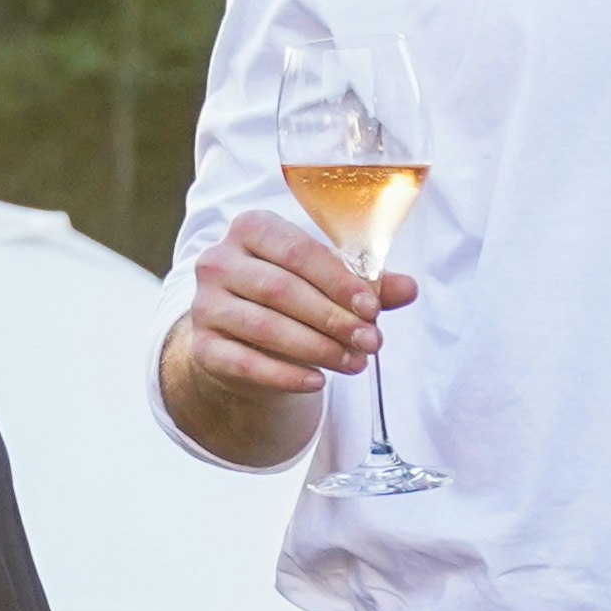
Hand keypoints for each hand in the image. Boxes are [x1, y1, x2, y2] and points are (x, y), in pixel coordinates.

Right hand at [176, 211, 411, 403]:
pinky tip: (317, 381)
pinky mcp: (202, 346)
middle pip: (281, 290)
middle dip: (333, 319)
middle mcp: (218, 261)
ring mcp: (204, 305)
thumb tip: (408, 288)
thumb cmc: (291, 297)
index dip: (338, 281)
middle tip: (372, 342)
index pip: (298, 251)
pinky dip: (285, 375)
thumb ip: (365, 283)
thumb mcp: (327, 283)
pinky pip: (245, 363)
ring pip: (264, 327)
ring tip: (355, 363)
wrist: (242, 338)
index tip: (373, 308)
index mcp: (251, 229)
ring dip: (316, 348)